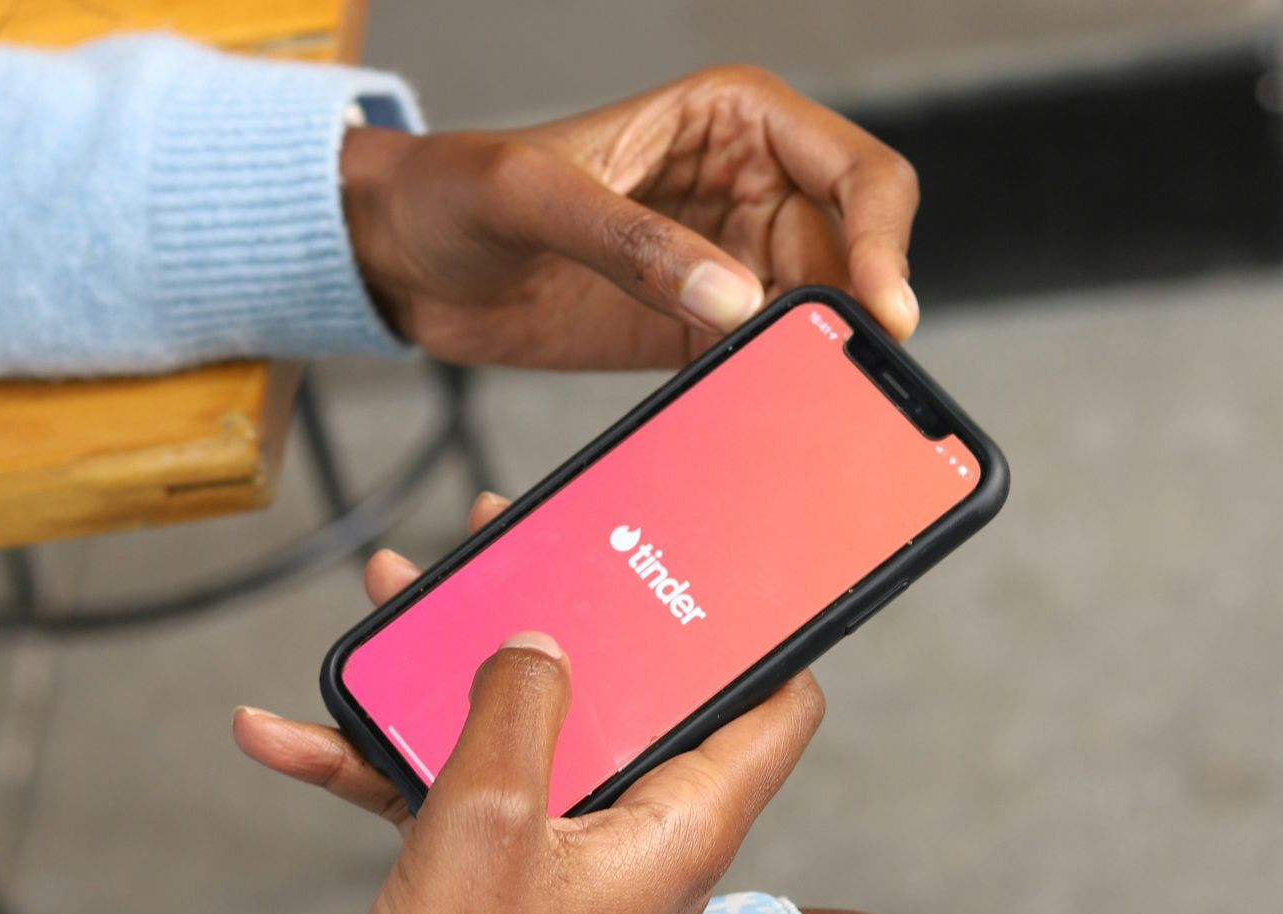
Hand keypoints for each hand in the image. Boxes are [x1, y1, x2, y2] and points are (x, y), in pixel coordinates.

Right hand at [234, 494, 825, 913]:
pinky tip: (292, 733)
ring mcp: (568, 857)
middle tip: (516, 546)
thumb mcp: (485, 819)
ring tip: (396, 598)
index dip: (759, 632)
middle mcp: (639, 838)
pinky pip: (459, 789)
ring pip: (531, 729)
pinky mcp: (504, 877)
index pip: (774, 709)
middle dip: (564, 617)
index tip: (714, 570)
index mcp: (678, 827)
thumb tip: (538, 641)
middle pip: (630, 696)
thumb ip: (519, 706)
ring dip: (453, 670)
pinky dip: (388, 758)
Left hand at [340, 65, 919, 370]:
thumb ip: (631, 242)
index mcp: (733, 123)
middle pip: (848, 259)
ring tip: (792, 410)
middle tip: (835, 383)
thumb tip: (734, 298)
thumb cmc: (454, 188)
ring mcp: (724, 265)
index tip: (878, 310)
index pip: (858, 172)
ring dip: (808, 367)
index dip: (884, 240)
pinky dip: (760, 395)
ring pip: (810, 322)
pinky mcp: (691, 331)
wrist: (399, 257)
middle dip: (847, 319)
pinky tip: (748, 421)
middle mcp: (747, 190)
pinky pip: (754, 365)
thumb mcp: (531, 195)